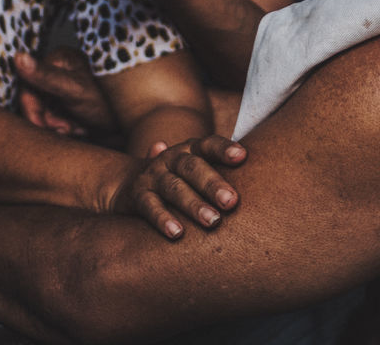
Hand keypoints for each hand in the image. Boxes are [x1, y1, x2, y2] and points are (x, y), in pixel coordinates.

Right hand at [15, 46, 116, 137]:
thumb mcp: (75, 89)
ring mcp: (65, 88)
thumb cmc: (110, 102)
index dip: (32, 110)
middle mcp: (59, 71)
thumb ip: (46, 76)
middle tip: (68, 128)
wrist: (138, 121)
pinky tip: (81, 130)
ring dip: (57, 127)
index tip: (45, 126)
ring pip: (43, 114)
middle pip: (34, 102)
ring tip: (78, 129)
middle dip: (48, 120)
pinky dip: (64, 129)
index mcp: (58, 60)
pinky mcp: (70, 104)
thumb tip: (18, 57)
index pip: (27, 86)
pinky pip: (54, 120)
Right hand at [111, 135, 246, 240]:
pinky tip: (177, 233)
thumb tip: (250, 165)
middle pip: (193, 167)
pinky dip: (163, 219)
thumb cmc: (179, 179)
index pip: (209, 144)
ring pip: (174, 188)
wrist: (130, 184)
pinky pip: (150, 207)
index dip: (224, 149)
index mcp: (190, 149)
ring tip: (212, 221)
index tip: (242, 156)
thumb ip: (219, 169)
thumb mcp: (196, 169)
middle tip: (231, 202)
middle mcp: (171, 158)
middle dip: (213, 184)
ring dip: (194, 205)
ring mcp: (153, 176)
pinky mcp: (138, 195)